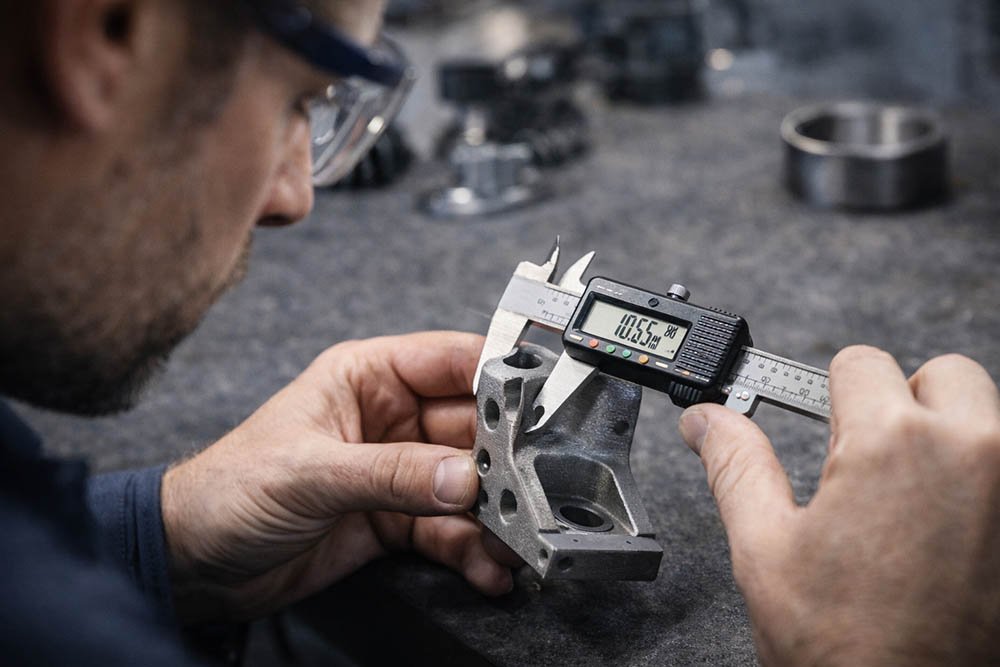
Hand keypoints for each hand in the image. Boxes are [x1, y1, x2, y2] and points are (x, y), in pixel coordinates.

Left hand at [161, 331, 515, 622]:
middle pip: (471, 428)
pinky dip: (472, 549)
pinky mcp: (395, 520)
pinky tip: (489, 566)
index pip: (450, 362)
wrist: (193, 561)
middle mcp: (390, 418)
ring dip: (493, 513)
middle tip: (531, 489)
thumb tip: (460, 478)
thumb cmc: (227, 489)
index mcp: (367, 378)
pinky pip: (448, 529)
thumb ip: (389, 474)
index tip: (537, 402)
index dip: (497, 376)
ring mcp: (396, 471)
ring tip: (514, 541)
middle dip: (503, 460)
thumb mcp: (309, 472)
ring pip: (465, 485)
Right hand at [679, 345, 999, 665]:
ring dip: (950, 441)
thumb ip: (735, 464)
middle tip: (875, 471)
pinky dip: (981, 482)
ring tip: (913, 506)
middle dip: (903, 409)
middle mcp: (971, 449)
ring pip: (984, 417)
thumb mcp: (766, 550)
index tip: (832, 434)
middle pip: (938, 375)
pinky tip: (951, 532)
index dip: (833, 399)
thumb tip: (706, 420)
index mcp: (890, 442)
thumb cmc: (848, 647)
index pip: (859, 362)